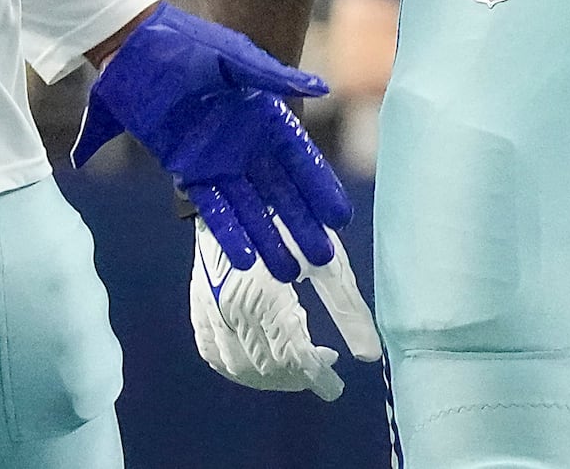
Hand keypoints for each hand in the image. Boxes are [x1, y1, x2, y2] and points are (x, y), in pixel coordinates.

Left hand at [77, 4, 354, 280]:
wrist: (135, 49)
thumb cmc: (188, 45)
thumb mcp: (234, 58)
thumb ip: (273, 77)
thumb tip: (322, 88)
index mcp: (266, 116)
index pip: (301, 160)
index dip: (320, 189)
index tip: (340, 218)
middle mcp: (247, 144)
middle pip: (281, 193)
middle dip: (301, 225)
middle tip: (322, 259)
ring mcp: (218, 160)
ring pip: (251, 209)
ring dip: (269, 239)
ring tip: (288, 272)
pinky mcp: (187, 169)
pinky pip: (213, 208)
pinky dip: (229, 232)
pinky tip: (245, 259)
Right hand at [188, 224, 383, 399]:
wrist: (238, 186)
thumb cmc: (291, 217)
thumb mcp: (328, 260)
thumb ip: (349, 310)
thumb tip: (370, 355)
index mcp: (263, 297)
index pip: (293, 357)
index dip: (316, 377)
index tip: (336, 384)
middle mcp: (230, 308)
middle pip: (266, 367)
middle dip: (297, 378)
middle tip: (323, 368)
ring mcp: (209, 308)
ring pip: (239, 367)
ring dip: (270, 377)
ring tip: (298, 366)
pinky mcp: (199, 304)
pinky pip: (213, 352)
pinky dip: (238, 366)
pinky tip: (260, 358)